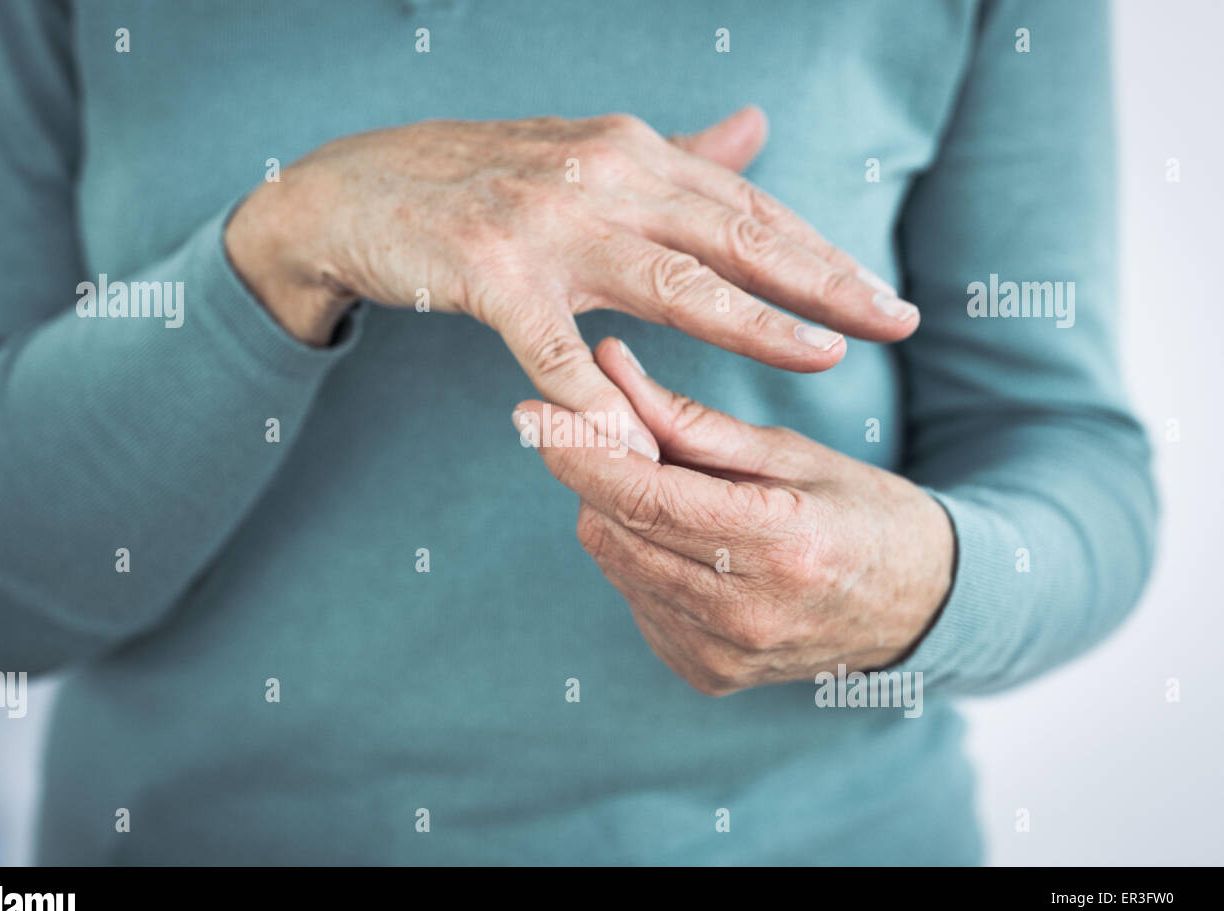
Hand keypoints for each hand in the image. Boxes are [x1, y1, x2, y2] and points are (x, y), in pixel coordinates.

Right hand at [226, 107, 918, 458]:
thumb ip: (676, 159)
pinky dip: (592, 394)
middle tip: (896, 321)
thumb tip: (756, 129)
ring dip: (747, 322)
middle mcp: (601, 174)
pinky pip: (550, 345)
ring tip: (818, 358)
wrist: (351, 192)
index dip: (820, 254)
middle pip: (732, 235)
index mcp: (631, 153)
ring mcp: (545, 221)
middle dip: (820, 281)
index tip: (884, 297)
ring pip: (665, 279)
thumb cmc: (477, 183)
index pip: (746, 209)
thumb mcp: (587, 157)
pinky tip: (636, 442)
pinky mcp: (488, 270)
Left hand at [512, 338, 954, 695]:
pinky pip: (635, 597)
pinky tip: (688, 542)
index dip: (576, 449)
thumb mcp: (790, 451)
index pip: (643, 496)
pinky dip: (641, 556)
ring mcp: (723, 655)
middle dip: (597, 472)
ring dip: (619, 513)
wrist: (918, 608)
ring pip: (614, 561)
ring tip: (672, 487)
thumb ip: (689, 419)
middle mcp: (746, 613)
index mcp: (781, 544)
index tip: (530, 408)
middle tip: (616, 431)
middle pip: (614, 529)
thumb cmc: (861, 511)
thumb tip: (606, 364)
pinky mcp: (706, 674)